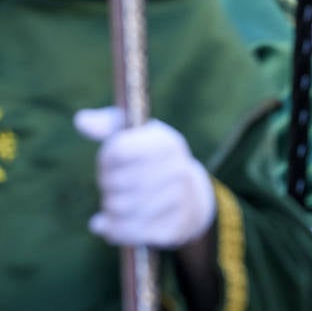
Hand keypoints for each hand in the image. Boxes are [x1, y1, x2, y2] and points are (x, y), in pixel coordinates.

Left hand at [74, 108, 215, 248]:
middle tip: (112, 184)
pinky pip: (127, 231)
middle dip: (107, 185)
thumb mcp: (138, 135)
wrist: (191, 197)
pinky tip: (108, 223)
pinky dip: (111, 229)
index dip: (106, 158)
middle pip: (116, 182)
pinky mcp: (172, 227)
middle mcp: (177, 169)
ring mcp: (178, 200)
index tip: (110, 160)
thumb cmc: (154, 160)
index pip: (118, 150)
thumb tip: (80, 120)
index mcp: (167, 143)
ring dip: (110, 207)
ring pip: (120, 208)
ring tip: (116, 202)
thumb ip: (108, 124)